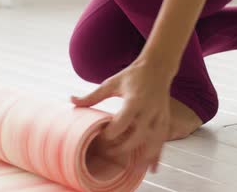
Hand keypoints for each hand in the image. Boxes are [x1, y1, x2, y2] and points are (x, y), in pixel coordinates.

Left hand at [71, 58, 173, 172]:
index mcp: (134, 100)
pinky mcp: (165, 119)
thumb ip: (92, 96)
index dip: (110, 133)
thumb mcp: (111, 83)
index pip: (121, 123)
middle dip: (123, 147)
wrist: (158, 67)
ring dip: (143, 157)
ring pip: (153, 141)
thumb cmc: (132, 75)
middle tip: (109, 153)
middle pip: (137, 136)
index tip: (100, 136)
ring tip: (132, 169)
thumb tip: (71, 101)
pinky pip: (162, 140)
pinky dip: (157, 155)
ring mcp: (159, 115)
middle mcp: (149, 109)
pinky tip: (151, 169)